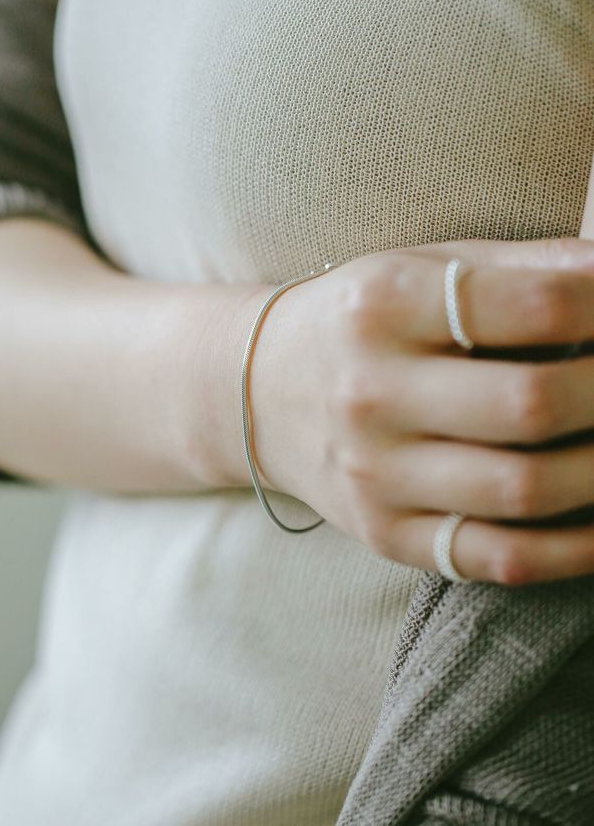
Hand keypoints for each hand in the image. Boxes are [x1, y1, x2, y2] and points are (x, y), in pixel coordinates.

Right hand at [248, 237, 593, 585]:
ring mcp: (373, 473)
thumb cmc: (359, 322)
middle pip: (531, 403)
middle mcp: (369, 392)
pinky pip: (497, 557)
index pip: (537, 306)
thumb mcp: (418, 268)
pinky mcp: (384, 533)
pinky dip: (575, 550)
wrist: (262, 392)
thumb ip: (523, 267)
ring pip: (523, 489)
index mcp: (382, 305)